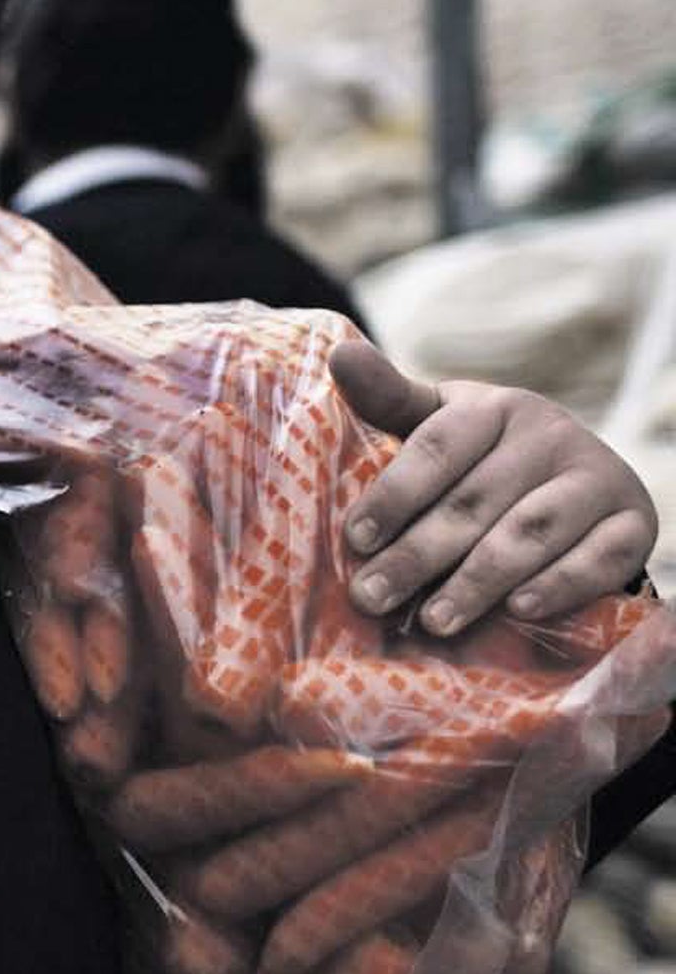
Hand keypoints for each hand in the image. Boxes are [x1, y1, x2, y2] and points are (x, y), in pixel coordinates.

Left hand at [330, 340, 655, 634]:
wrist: (577, 487)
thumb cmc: (481, 460)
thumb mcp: (436, 424)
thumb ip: (387, 399)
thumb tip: (340, 353)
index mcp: (495, 408)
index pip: (438, 448)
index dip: (394, 495)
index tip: (354, 539)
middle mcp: (551, 435)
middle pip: (475, 501)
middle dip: (418, 554)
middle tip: (372, 597)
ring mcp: (597, 478)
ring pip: (530, 532)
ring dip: (478, 580)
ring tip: (433, 621)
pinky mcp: (634, 524)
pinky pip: (597, 559)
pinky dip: (559, 586)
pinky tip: (518, 611)